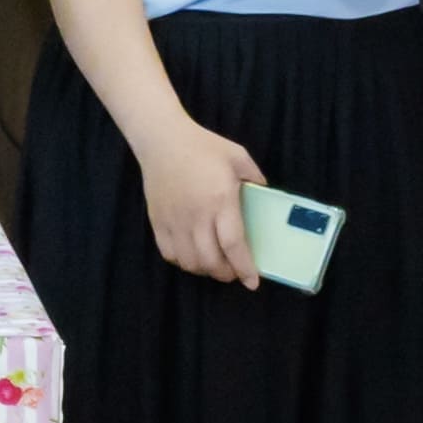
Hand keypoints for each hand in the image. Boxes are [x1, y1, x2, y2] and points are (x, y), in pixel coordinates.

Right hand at [138, 121, 266, 281]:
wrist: (163, 139)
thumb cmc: (203, 146)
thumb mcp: (237, 156)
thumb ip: (255, 177)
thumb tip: (265, 194)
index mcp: (220, 200)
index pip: (233, 245)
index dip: (244, 268)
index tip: (252, 282)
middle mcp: (197, 216)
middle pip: (210, 260)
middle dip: (225, 273)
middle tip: (233, 272)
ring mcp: (174, 221)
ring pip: (189, 261)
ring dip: (204, 270)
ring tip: (214, 265)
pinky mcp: (158, 221)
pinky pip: (169, 253)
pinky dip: (183, 261)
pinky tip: (191, 256)